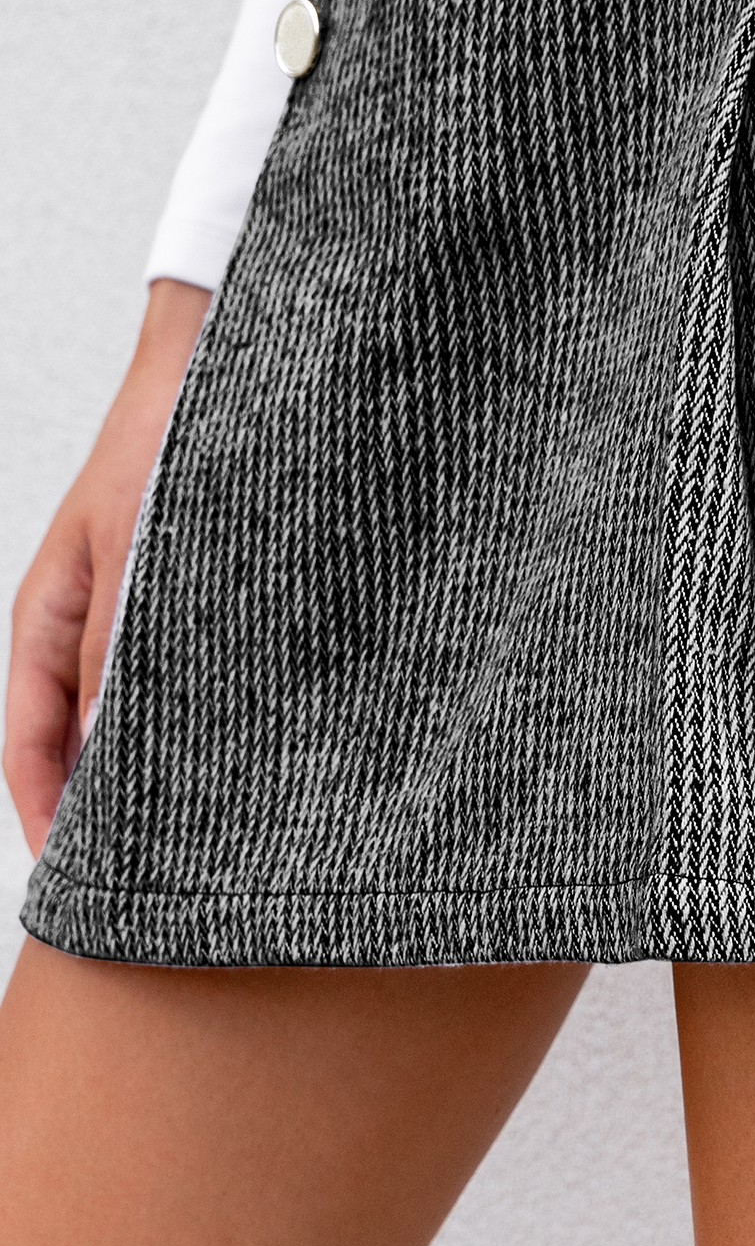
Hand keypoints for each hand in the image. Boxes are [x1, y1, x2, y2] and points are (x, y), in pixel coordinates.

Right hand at [4, 278, 210, 856]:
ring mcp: (134, 611)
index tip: (71, 878)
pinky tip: (233, 746)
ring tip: (193, 832)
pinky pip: (179, 672)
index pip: (30, 739)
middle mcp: (88, 622)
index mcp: (49, 615)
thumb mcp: (136, 553)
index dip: (45, 811)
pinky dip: (192, 715)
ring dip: (152, 765)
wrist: (217, 365)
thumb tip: (106, 751)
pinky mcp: (187, 599)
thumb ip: (120, 650)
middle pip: (77, 738)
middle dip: (100, 808)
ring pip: (129, 710)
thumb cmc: (165, 441)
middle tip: (140, 880)